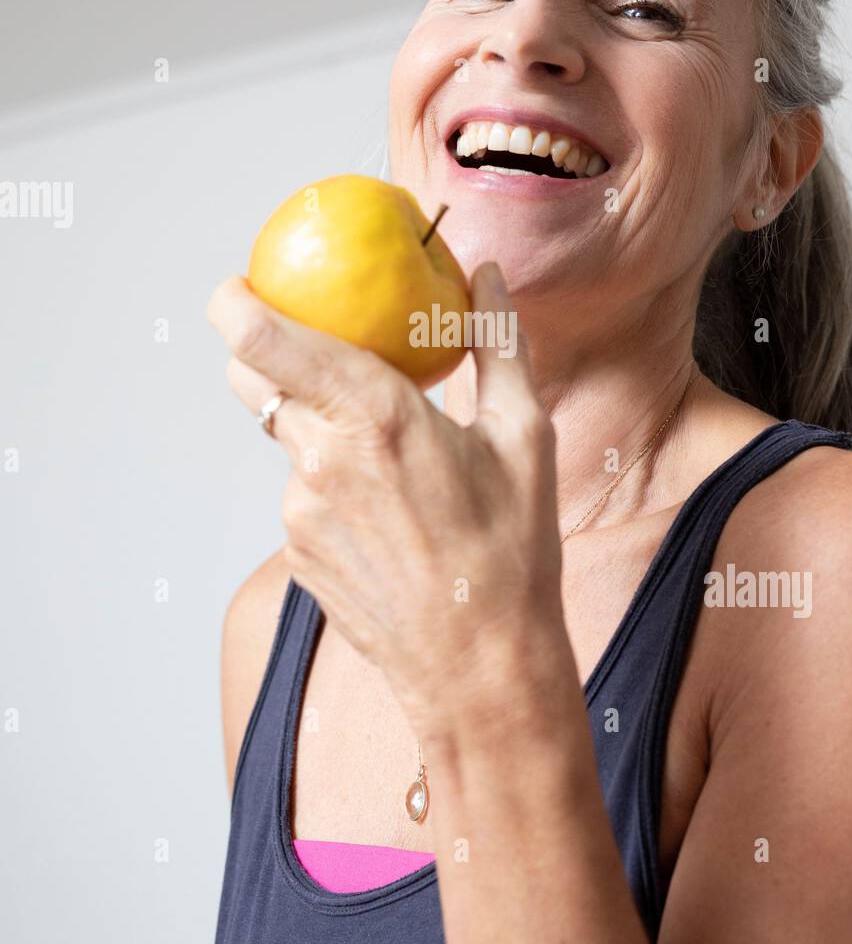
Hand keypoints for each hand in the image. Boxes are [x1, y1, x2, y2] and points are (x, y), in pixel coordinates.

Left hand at [206, 262, 566, 742]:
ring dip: (317, 426)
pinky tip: (389, 514)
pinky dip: (331, 482)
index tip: (240, 282)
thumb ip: (498, 342)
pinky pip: (302, 493)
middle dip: (268, 353)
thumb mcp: (525, 436)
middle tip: (313, 346)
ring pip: (285, 439)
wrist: (481, 669)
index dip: (234, 301)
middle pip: (251, 380)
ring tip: (392, 458)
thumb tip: (489, 274)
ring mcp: (299, 512)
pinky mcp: (296, 553)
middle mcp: (321, 459)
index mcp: (376, 416)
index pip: (264, 339)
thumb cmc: (513, 552)